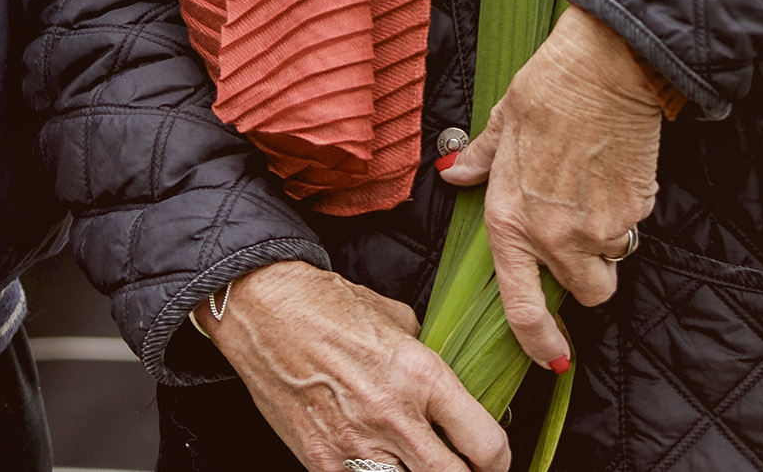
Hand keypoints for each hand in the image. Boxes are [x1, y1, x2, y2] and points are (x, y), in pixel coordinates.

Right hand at [205, 261, 509, 471]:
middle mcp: (394, 417)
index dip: (499, 461)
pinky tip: (380, 465)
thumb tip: (444, 382)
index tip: (495, 461)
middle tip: (467, 470)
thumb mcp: (397, 320)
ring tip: (420, 466)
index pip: (485, 444)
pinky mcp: (321, 462)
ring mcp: (356, 446)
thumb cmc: (326, 307)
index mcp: (422, 377)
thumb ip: (426, 357)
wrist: (263, 311)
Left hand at [440, 7, 673, 369]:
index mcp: (510, 220)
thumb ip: (479, 159)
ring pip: (612, 264)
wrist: (607, 65)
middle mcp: (553, 236)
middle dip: (588, 275)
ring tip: (599, 193)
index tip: (552, 358)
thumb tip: (453, 171)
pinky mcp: (635, 210)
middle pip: (585, 295)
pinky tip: (617, 173)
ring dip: (609, 244)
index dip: (539, 343)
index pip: (521, 306)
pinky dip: (630, 212)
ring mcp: (598, 228)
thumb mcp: (503, 123)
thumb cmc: (550, 88)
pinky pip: (635, 229)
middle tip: (584, 237)